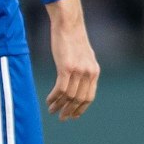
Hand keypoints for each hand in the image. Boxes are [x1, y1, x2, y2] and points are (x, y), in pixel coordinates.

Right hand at [45, 0, 98, 119]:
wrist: (69, 25)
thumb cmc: (72, 38)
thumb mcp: (81, 55)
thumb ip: (82, 68)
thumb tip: (76, 79)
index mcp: (94, 71)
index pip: (89, 96)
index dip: (81, 109)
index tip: (72, 115)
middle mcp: (89, 73)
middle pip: (80, 99)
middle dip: (70, 110)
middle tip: (61, 118)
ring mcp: (79, 71)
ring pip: (69, 96)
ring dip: (59, 105)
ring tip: (51, 110)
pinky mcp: (67, 68)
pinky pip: (61, 88)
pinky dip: (54, 97)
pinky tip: (48, 100)